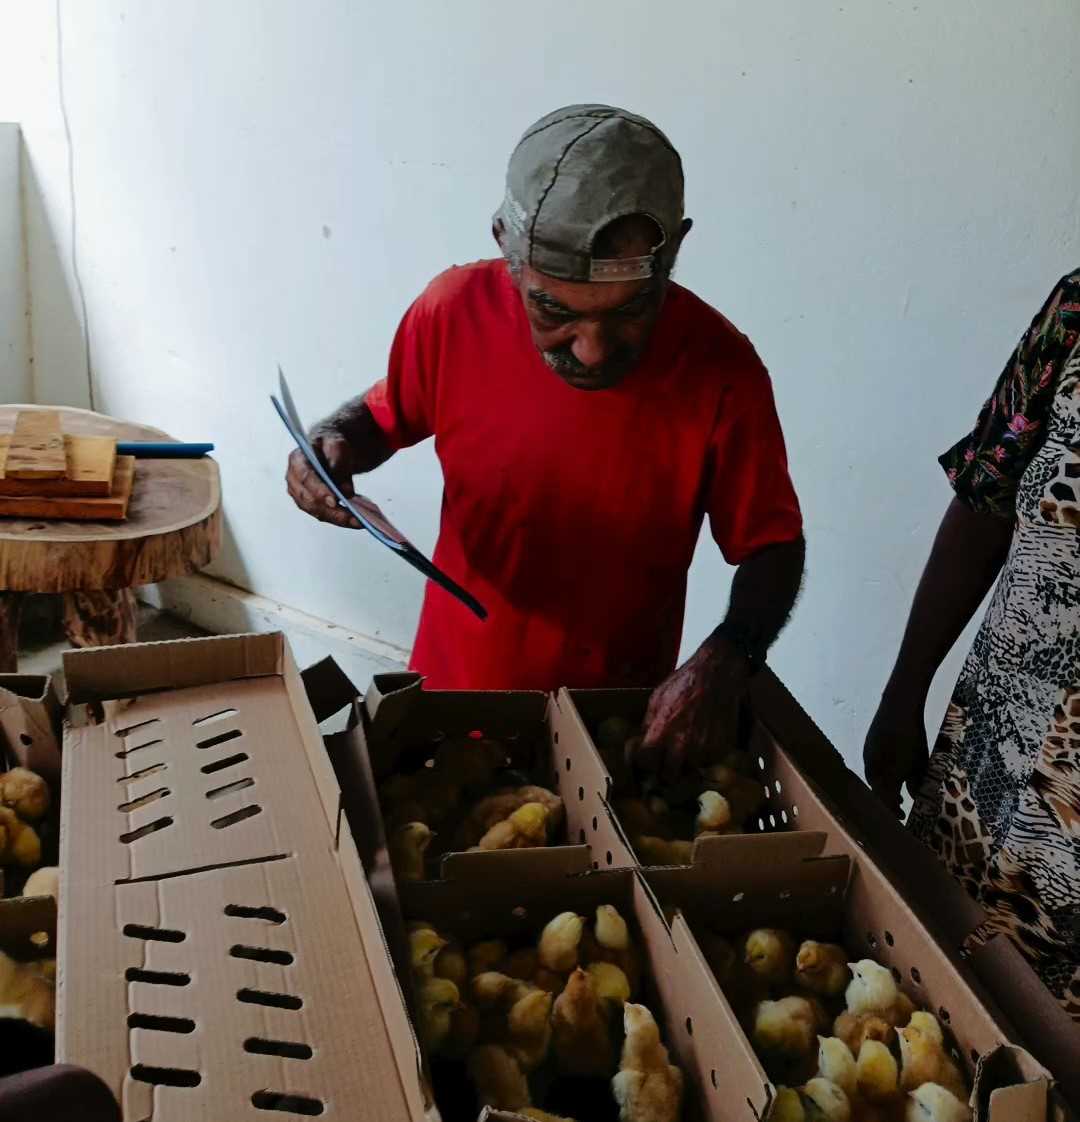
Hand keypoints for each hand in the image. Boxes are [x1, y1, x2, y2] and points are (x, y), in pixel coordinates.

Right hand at [285, 429, 362, 528]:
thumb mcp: (338, 444)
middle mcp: (294, 479)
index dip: (319, 491)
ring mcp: (300, 494)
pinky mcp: (309, 504)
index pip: (306, 478)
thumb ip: (340, 463)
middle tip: (354, 518)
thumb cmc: (330, 445)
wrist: (328, 450)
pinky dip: (338, 519)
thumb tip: (345, 491)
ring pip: (317, 512)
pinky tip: (354, 520)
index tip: (334, 501)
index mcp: (297, 460)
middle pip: (311, 500)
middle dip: (333, 511)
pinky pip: (323, 515)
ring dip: (338, 519)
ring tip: (358, 522)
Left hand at [632, 639, 749, 781]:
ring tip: (687, 746)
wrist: (717, 673)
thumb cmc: (684, 682)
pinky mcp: (721, 749)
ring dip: (686, 764)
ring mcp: (704, 750)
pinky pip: (708, 762)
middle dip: (665, 771)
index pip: (646, 765)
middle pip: (669, 777)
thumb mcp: (656, 699)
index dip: (645, 763)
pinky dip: (704, 755)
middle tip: (666, 762)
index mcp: (661, 733)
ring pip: (690, 771)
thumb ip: (649, 725)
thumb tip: (642, 743)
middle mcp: (683, 747)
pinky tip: (703, 738)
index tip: (647, 760)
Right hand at [863, 695, 929, 817]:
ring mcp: (867, 754)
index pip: (883, 800)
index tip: (901, 818)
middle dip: (888, 800)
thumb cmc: (911, 738)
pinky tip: (894, 771)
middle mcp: (869, 767)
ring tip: (898, 793)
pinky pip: (874, 766)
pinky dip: (883, 774)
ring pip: (875, 777)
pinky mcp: (870, 744)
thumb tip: (915, 799)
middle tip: (900, 807)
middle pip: (876, 790)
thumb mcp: (918, 764)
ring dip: (886, 787)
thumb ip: (916, 784)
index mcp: (879, 774)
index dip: (892, 810)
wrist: (898, 706)